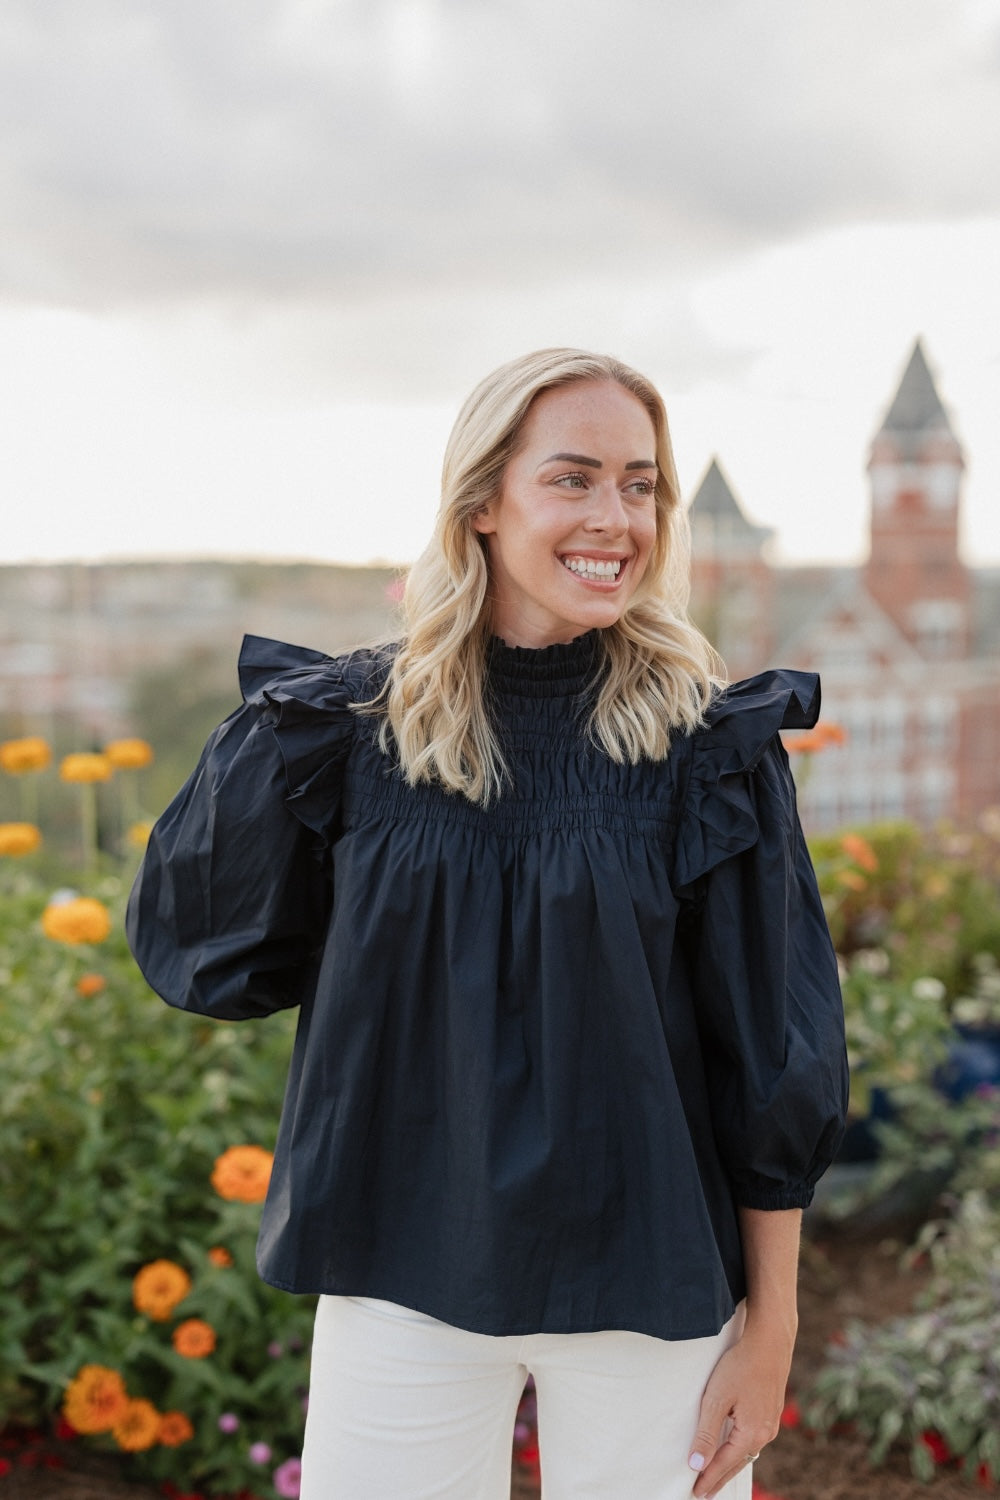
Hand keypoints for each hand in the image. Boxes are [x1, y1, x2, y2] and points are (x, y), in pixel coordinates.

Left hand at [687, 1325, 790, 1497]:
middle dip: (719, 1478)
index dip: (708, 1478)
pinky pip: (754, 1440)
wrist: (770, 1342)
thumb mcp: (716, 1399)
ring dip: (730, 1465)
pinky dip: (740, 1450)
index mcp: (751, 1434)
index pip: (724, 1464)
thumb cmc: (741, 1366)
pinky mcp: (771, 1412)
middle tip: (703, 1493)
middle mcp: (765, 1434)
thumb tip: (696, 1465)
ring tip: (716, 1477)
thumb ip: (706, 1433)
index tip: (695, 1492)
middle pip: (737, 1463)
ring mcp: (771, 1424)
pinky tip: (734, 1450)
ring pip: (747, 1452)